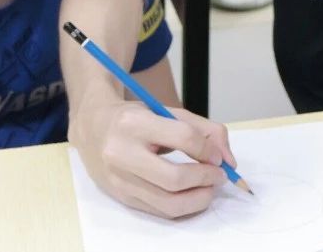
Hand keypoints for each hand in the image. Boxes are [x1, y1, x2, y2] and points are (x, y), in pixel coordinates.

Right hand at [71, 99, 236, 217]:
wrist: (93, 127)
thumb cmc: (134, 118)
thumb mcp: (166, 111)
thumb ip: (203, 130)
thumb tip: (229, 160)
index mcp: (134, 123)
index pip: (183, 138)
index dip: (208, 150)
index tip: (218, 156)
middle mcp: (121, 153)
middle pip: (175, 178)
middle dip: (205, 179)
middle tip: (219, 175)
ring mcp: (119, 179)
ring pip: (168, 203)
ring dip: (198, 199)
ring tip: (209, 187)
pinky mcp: (120, 197)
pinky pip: (159, 211)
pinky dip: (182, 206)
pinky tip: (191, 194)